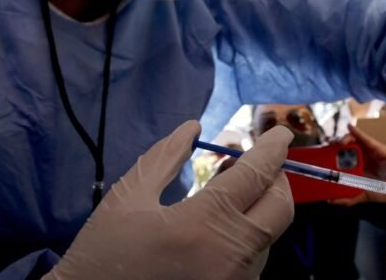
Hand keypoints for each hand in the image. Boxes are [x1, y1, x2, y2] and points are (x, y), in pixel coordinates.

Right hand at [43, 121, 294, 279]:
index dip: (273, 148)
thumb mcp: (127, 200)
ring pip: (268, 234)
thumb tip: (192, 127)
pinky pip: (254, 259)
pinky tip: (222, 225)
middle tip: (252, 164)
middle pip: (279, 206)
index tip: (282, 133)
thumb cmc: (102, 256)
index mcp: (204, 225)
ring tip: (229, 191)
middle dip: (274, 178)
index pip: (256, 175)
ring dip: (258, 207)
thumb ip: (164, 159)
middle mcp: (231, 256)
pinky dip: (246, 234)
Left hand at [332, 124, 385, 205]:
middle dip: (335, 144)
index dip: (331, 153)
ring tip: (338, 142)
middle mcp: (362, 156)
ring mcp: (371, 152)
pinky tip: (351, 127)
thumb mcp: (362, 195)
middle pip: (346, 146)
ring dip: (344, 138)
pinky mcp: (381, 149)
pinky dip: (359, 133)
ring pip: (355, 140)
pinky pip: (368, 140)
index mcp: (356, 166)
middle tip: (327, 146)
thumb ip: (348, 198)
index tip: (320, 154)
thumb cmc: (384, 191)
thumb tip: (330, 201)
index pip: (341, 156)